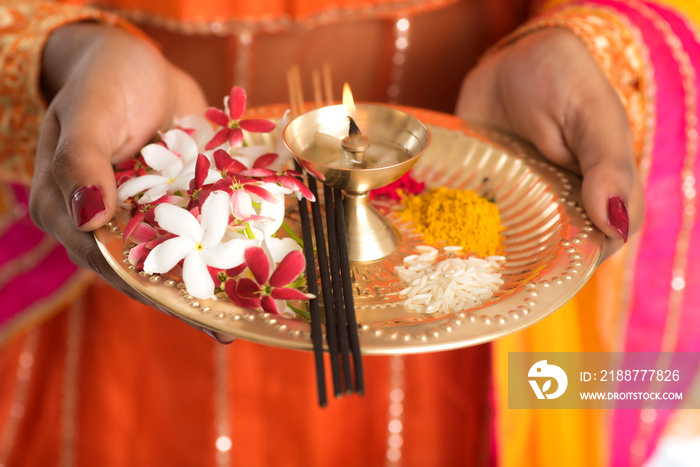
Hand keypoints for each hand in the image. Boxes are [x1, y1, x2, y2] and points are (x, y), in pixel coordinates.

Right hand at [29, 23, 233, 343]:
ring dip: (211, 281)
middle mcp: (105, 222)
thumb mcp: (87, 112)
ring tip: (249, 312)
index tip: (184, 307)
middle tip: (228, 325)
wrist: (138, 63)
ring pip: (176, 255)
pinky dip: (223, 246)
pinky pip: (200, 229)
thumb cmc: (102, 81)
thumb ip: (81, 160)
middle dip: (186, 297)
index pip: (104, 257)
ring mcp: (145, 215)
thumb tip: (88, 214)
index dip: (143, 285)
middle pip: (144, 268)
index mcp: (67, 209)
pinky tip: (255, 268)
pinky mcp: (177, 203)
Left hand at [456, 28, 643, 259]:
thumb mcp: (592, 115)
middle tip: (512, 264)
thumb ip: (607, 165)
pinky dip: (469, 232)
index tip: (560, 261)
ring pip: (519, 245)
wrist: (509, 59)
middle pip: (558, 251)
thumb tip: (615, 223)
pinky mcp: (489, 194)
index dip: (587, 257)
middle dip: (537, 264)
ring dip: (501, 255)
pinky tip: (454, 236)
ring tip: (480, 258)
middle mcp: (564, 202)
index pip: (604, 240)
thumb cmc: (563, 79)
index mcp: (602, 189)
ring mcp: (525, 201)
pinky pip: (482, 224)